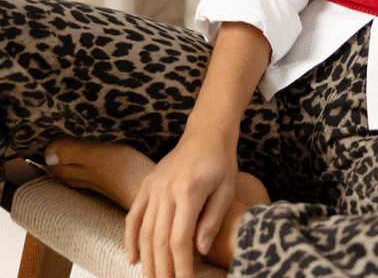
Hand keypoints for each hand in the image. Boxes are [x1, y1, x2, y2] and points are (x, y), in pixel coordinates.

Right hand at [124, 132, 237, 277]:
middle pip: (158, 240)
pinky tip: (133, 259)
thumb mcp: (227, 189)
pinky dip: (131, 239)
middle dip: (162, 270)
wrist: (206, 133)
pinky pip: (134, 215)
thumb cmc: (221, 161)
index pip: (180, 239)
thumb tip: (200, 250)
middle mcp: (167, 189)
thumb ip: (212, 220)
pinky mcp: (146, 184)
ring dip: (147, 261)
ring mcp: (153, 186)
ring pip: (144, 232)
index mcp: (190, 190)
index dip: (181, 267)